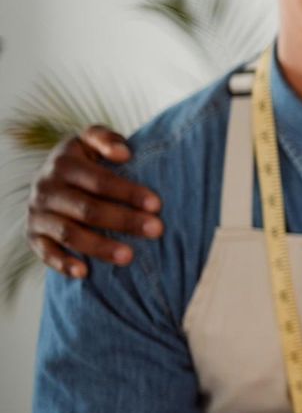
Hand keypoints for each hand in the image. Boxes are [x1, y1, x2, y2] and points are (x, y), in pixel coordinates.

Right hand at [27, 127, 162, 276]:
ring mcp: (38, 213)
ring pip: (69, 233)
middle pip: (88, 209)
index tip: (157, 204)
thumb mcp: (93, 141)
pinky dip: (62, 263)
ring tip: (130, 256)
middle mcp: (46, 187)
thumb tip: (123, 153)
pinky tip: (85, 273)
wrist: (54, 178)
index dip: (128, 192)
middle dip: (124, 220)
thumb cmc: (87, 160)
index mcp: (64, 162)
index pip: (99, 180)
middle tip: (156, 230)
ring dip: (99, 246)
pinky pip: (45, 252)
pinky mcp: (33, 235)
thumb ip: (106, 139)